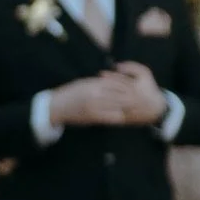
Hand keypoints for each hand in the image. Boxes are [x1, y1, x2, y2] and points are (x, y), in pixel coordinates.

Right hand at [48, 62, 166, 128]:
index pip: (116, 83)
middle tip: (143, 98)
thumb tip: (114, 82)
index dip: (128, 86)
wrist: (56, 107)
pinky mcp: (93, 117)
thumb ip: (99, 83)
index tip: (137, 87)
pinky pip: (110, 117)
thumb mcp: (84, 83)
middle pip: (119, 94)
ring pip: (117, 106)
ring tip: (137, 107)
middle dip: (132, 97)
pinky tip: (124, 116)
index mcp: (94, 84)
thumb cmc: (69, 93)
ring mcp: (94, 106)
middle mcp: (95, 94)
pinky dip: (119, 116)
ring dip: (128, 107)